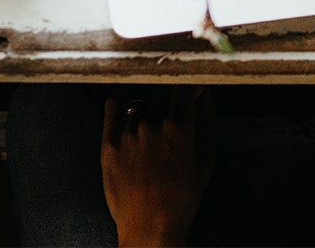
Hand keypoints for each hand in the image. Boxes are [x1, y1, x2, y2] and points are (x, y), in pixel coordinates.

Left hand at [101, 88, 214, 246]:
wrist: (149, 227)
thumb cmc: (181, 198)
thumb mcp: (206, 160)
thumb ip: (206, 122)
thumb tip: (205, 97)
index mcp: (178, 127)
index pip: (184, 89)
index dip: (191, 87)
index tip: (194, 91)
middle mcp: (151, 124)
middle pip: (163, 95)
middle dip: (173, 101)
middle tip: (176, 116)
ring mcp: (127, 133)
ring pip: (141, 104)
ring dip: (150, 108)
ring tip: (154, 129)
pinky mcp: (109, 143)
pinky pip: (113, 109)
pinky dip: (121, 106)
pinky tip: (128, 113)